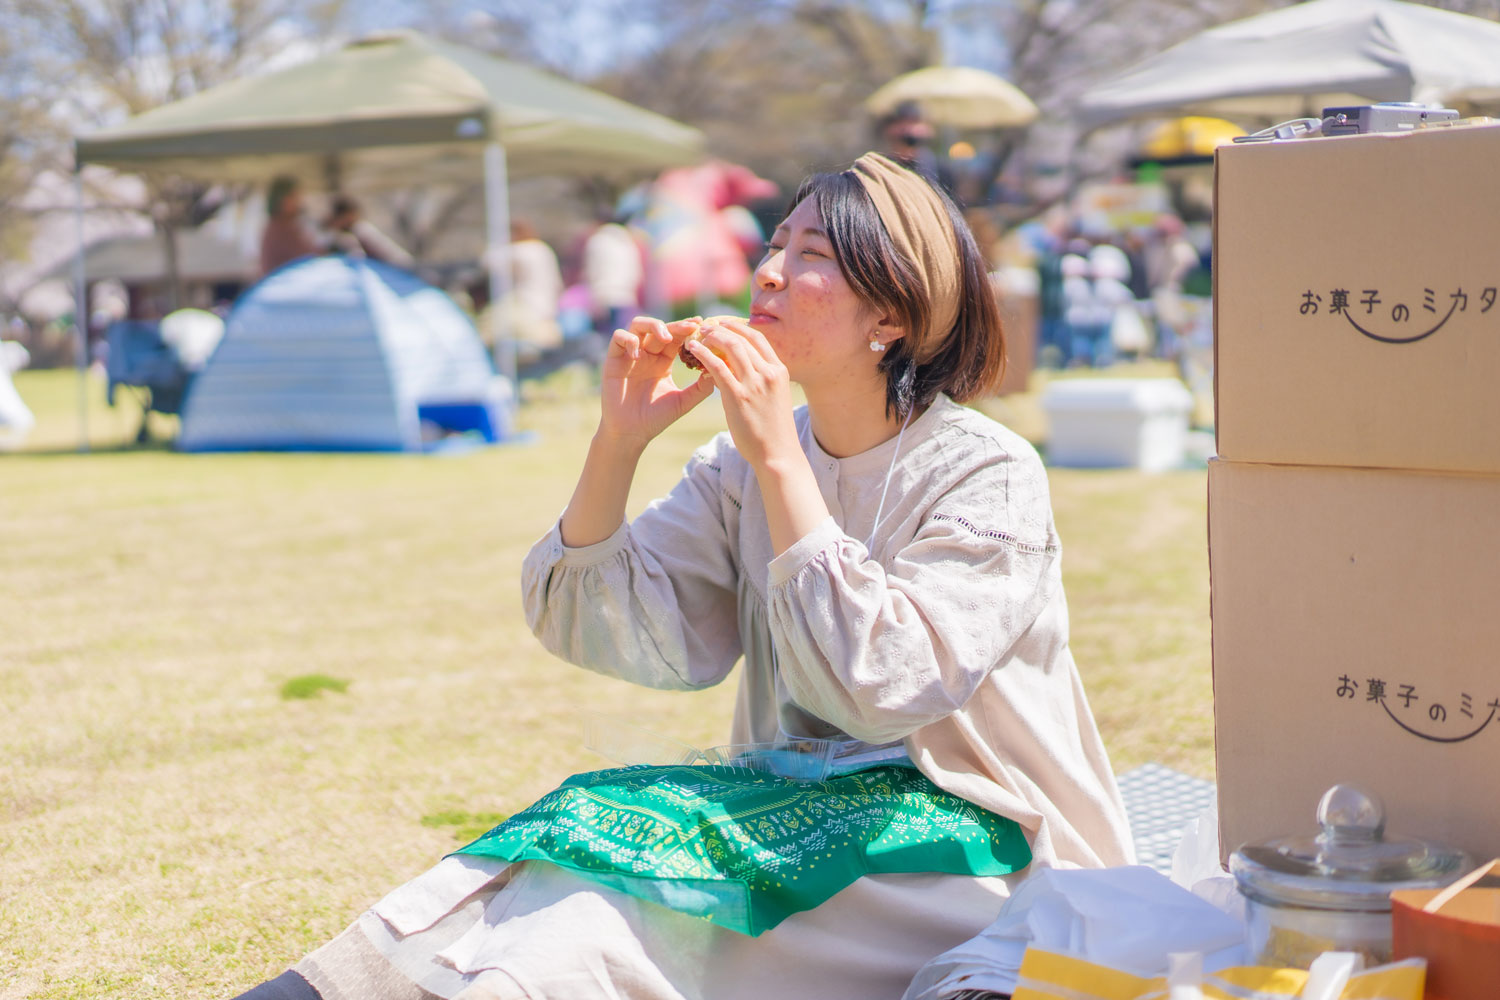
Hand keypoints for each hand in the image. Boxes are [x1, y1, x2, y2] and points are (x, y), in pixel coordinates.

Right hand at [598, 315, 715, 449]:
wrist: (631, 433)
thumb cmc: (656, 419)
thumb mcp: (683, 401)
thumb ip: (701, 387)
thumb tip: (721, 370)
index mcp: (663, 361)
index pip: (676, 337)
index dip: (687, 329)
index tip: (701, 325)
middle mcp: (647, 354)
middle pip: (660, 327)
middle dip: (676, 325)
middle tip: (690, 328)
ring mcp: (629, 355)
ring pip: (638, 325)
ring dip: (653, 325)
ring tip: (665, 338)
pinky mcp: (613, 359)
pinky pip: (618, 338)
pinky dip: (629, 340)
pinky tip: (638, 355)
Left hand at [684, 319, 800, 473]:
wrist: (778, 454)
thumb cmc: (774, 430)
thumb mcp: (774, 398)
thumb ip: (762, 380)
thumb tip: (744, 370)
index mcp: (779, 371)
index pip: (759, 339)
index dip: (740, 327)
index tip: (725, 324)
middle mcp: (769, 373)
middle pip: (743, 339)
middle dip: (723, 329)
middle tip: (707, 327)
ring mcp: (754, 384)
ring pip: (731, 347)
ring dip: (712, 337)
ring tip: (698, 336)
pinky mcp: (738, 397)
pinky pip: (718, 367)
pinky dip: (704, 354)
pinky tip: (693, 350)